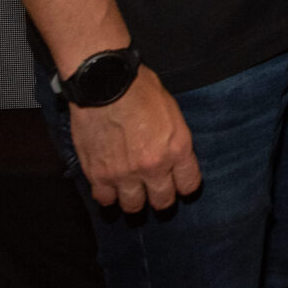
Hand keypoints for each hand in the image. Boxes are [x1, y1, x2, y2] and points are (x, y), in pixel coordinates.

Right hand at [67, 67, 199, 210]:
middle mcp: (153, 167)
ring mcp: (124, 174)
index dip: (184, 186)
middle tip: (154, 191)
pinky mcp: (98, 174)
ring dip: (133, 200)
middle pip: (162, 201)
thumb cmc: (139, 87)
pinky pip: (104, 199)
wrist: (105, 81)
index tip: (179, 184)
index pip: (189, 185)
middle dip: (161, 198)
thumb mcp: (171, 110)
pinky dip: (107, 195)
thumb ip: (174, 138)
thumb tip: (172, 153)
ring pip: (132, 205)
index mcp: (177, 149)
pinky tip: (108, 187)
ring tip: (130, 191)